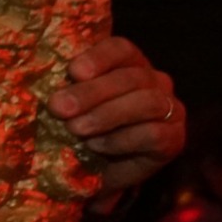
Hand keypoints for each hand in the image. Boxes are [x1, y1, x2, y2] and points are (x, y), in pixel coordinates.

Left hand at [49, 37, 184, 202]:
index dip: (98, 57)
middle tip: (59, 108)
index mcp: (128, 64)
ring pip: (146, 102)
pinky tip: (95, 145)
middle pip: (130, 77)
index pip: (120, 49)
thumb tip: (47, 92)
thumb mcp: (68, 109)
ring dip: (105, 115)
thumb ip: (64, 94)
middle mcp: (154, 81)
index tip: (73, 71)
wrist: (98, 173)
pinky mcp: (174, 138)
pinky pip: (152, 133)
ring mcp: (169, 109)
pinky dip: (119, 140)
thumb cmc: (80, 131)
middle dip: (91, 93)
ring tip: (75, 129)